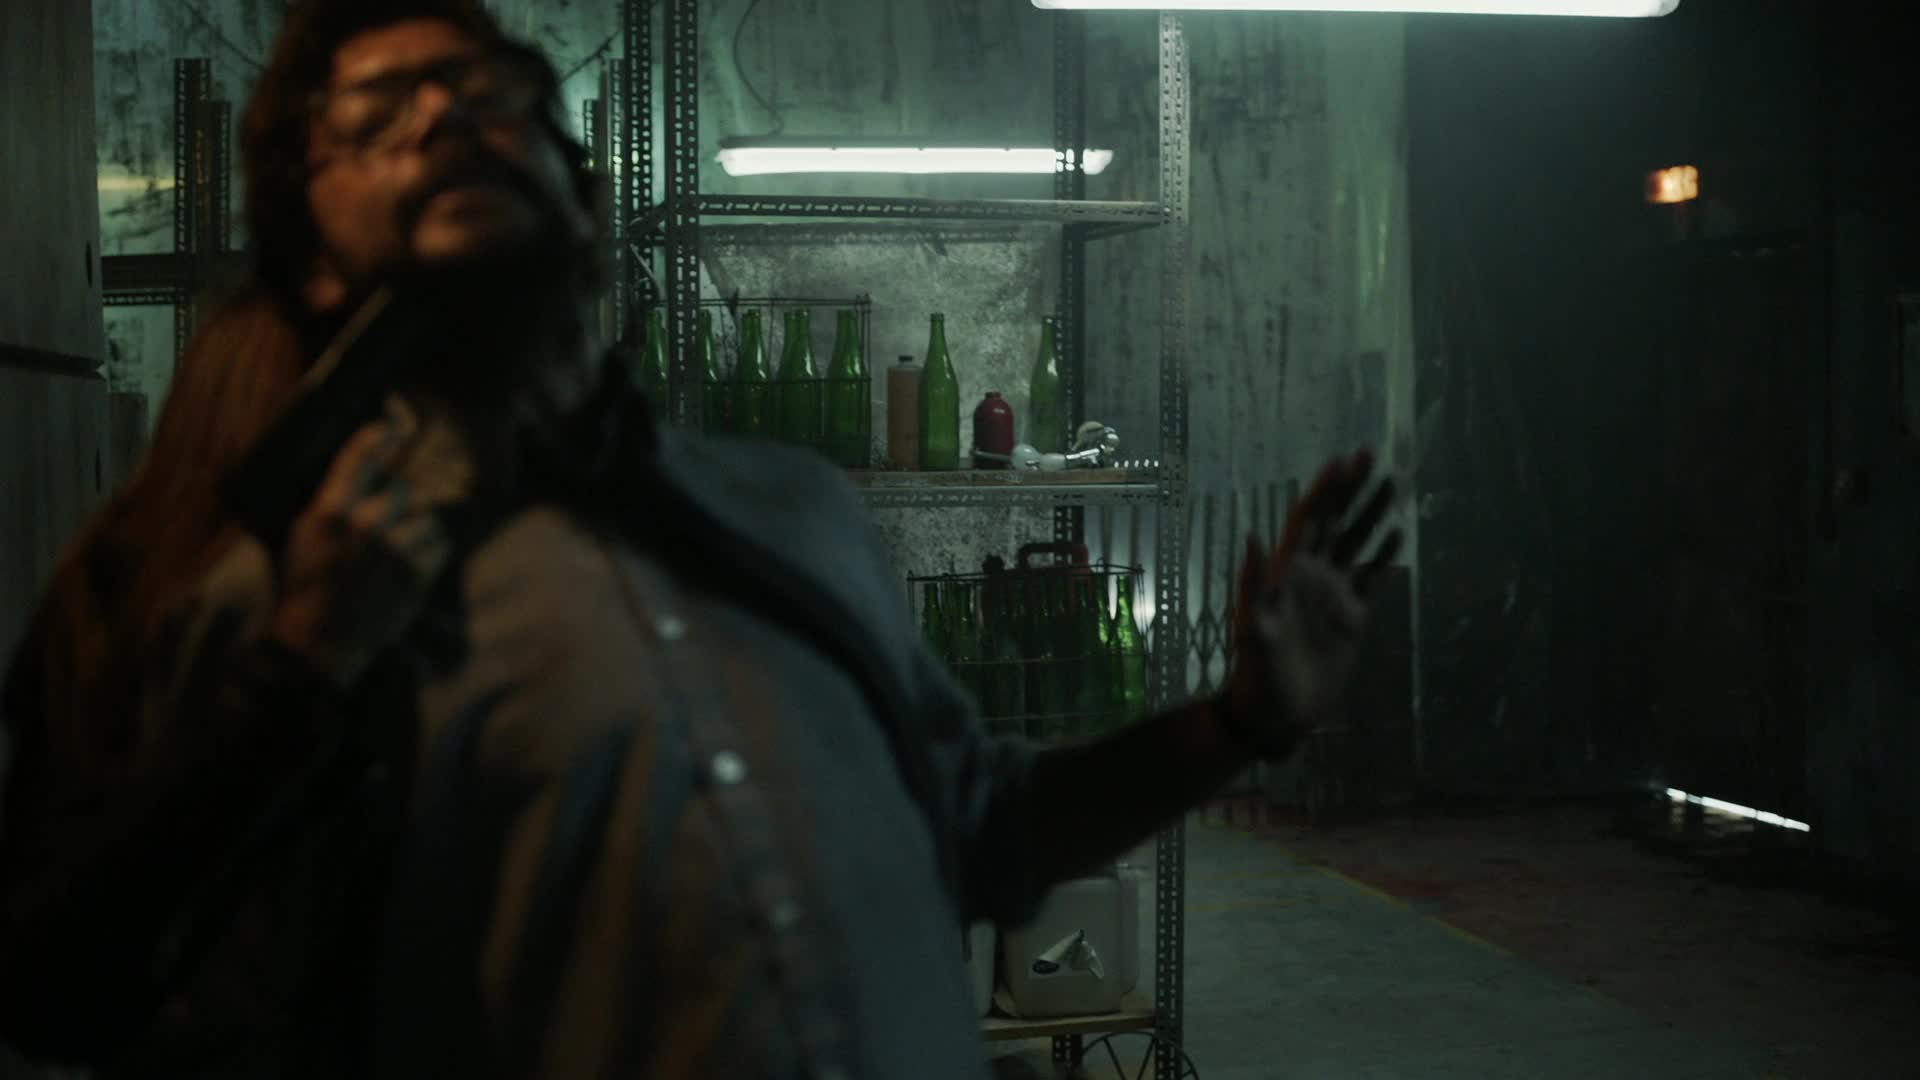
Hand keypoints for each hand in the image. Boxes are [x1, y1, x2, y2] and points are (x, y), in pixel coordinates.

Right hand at [268, 410, 452, 687]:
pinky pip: (439, 545)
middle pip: (403, 489)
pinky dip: (430, 554)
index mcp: (329, 511)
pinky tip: (409, 568)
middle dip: (397, 504)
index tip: (391, 427)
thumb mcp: (300, 537)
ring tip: (396, 554)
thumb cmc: (305, 589)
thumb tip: (354, 471)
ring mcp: (395, 549)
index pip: (359, 458)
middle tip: (385, 526)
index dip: (378, 438)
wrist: (319, 644)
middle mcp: (365, 524)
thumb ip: (328, 503)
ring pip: (425, 519)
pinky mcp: (419, 574)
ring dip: (416, 532)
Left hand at [1222, 449, 1403, 756]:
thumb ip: (1252, 582)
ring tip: (1391, 483)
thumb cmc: (1256, 673)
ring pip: (1356, 543)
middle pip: (1335, 521)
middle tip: (1373, 454)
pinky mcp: (1352, 618)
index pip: (1308, 519)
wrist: (1276, 714)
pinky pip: (1371, 578)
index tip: (1343, 459)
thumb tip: (1249, 533)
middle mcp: (1311, 575)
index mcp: (1286, 572)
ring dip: (1371, 513)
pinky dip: (1383, 556)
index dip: (1325, 489)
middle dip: (1352, 488)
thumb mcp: (1251, 628)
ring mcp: (1333, 594)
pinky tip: (1397, 534)